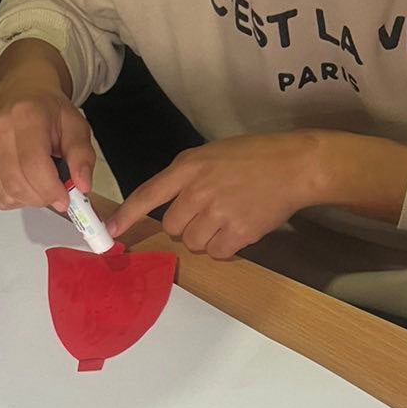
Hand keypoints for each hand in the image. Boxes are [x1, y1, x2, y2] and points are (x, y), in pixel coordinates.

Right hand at [0, 39, 95, 212]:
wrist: (23, 94)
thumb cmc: (49, 110)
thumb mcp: (76, 126)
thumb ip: (82, 155)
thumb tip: (82, 185)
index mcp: (26, 117)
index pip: (32, 165)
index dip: (50, 189)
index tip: (65, 198)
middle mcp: (0, 131)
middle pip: (17, 183)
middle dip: (43, 198)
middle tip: (58, 192)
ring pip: (7, 193)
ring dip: (30, 200)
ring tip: (43, 185)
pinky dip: (17, 199)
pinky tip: (29, 184)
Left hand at [106, 133, 323, 258]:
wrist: (295, 165)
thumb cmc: (255, 157)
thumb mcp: (212, 154)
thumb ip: (186, 177)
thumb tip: (168, 205)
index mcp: (189, 167)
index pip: (148, 194)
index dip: (127, 216)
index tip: (111, 232)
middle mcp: (198, 190)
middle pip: (173, 227)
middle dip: (187, 225)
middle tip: (210, 212)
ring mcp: (217, 213)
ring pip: (193, 243)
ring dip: (206, 237)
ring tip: (229, 217)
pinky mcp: (237, 233)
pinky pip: (216, 253)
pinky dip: (226, 246)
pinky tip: (241, 227)